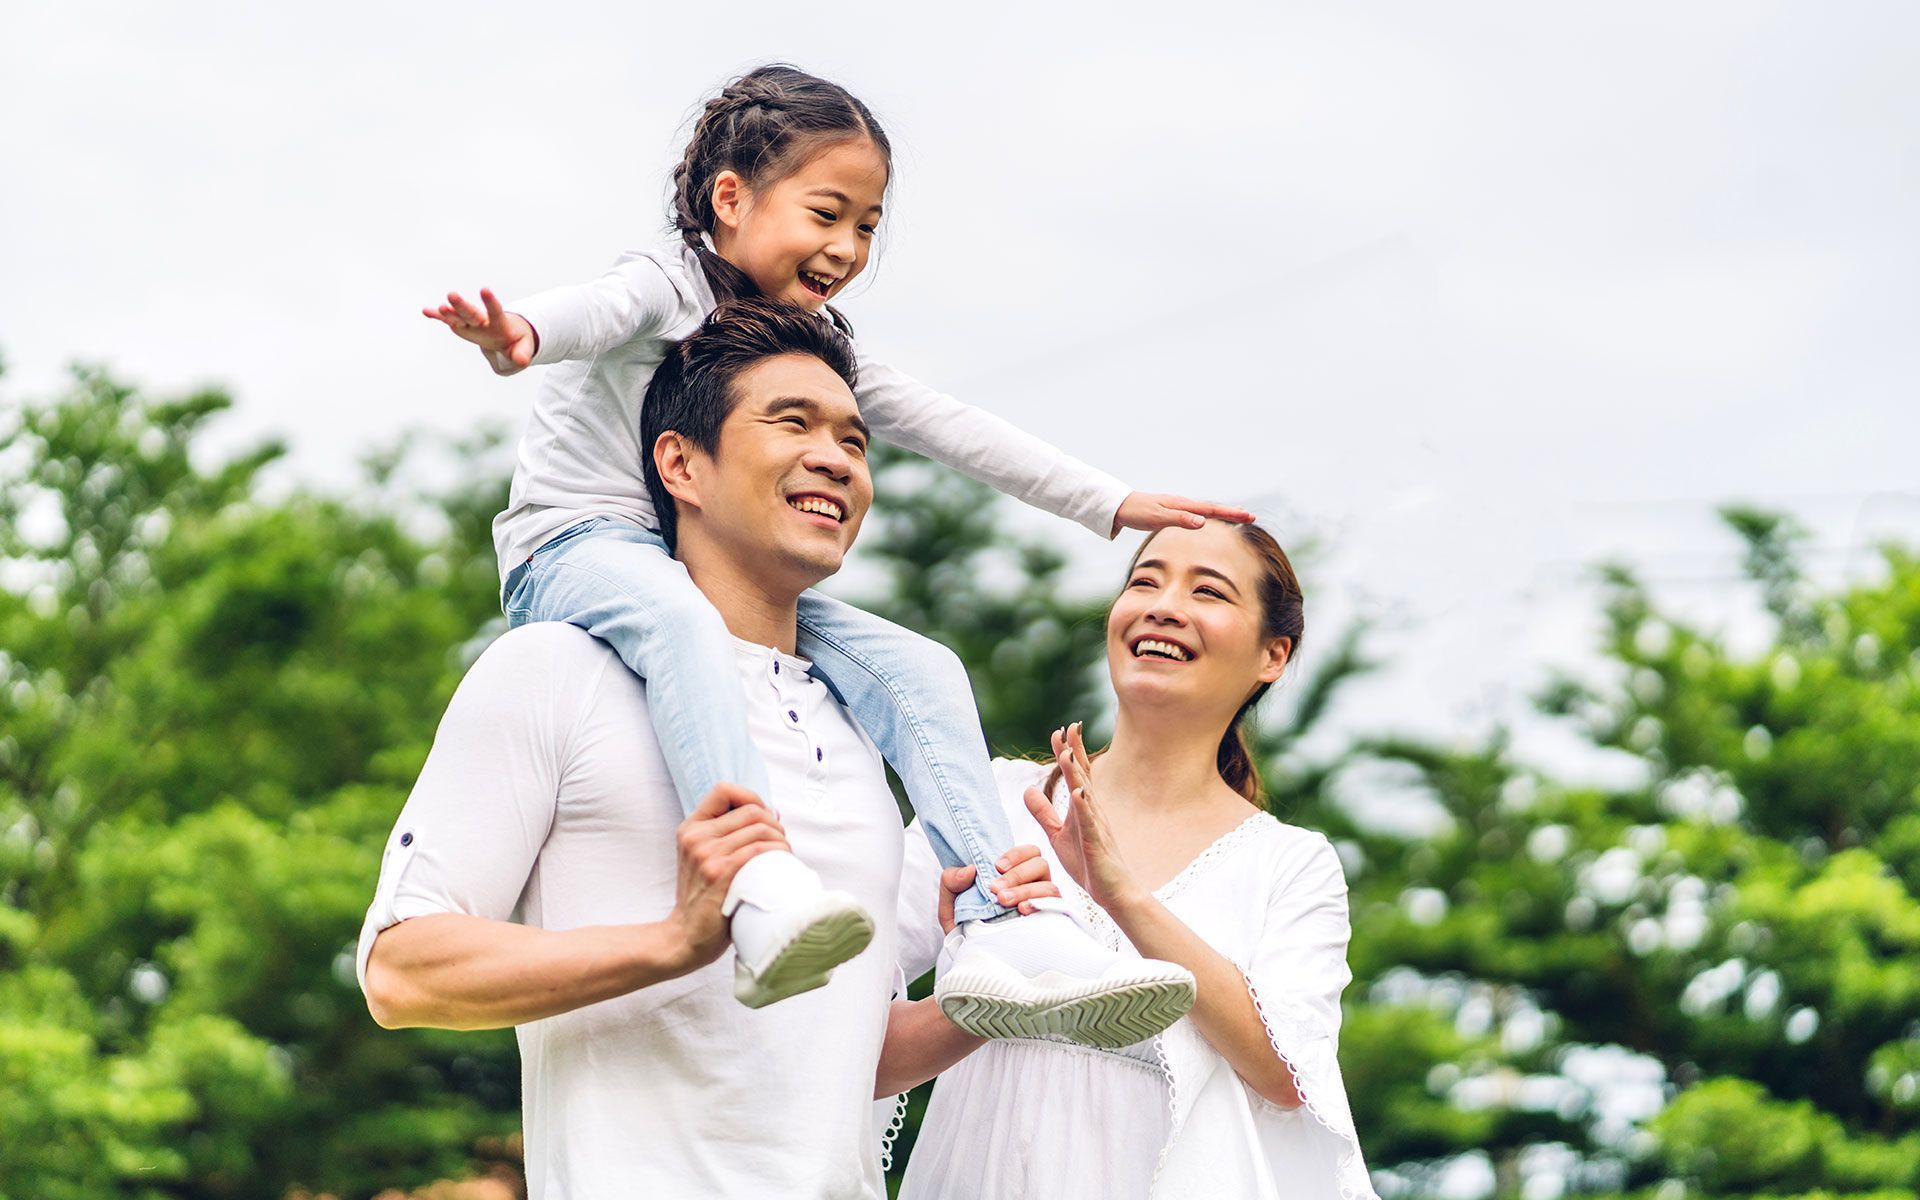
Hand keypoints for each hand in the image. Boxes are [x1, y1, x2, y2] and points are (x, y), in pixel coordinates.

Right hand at [422, 287, 537, 369]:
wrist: (508, 334)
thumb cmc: (516, 340)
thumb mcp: (523, 347)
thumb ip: (522, 353)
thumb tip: (522, 361)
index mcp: (499, 323)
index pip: (495, 311)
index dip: (490, 302)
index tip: (484, 289)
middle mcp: (483, 320)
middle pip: (472, 312)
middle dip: (462, 305)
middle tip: (452, 295)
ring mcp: (471, 323)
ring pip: (459, 315)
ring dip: (449, 311)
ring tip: (440, 307)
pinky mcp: (462, 326)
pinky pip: (449, 321)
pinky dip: (438, 317)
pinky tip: (426, 311)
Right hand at [665, 783, 789, 971]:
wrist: (685, 936)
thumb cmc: (703, 898)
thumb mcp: (702, 858)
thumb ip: (726, 835)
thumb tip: (770, 813)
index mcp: (690, 828)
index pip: (723, 790)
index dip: (750, 796)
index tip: (763, 816)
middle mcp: (696, 837)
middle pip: (749, 809)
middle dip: (774, 822)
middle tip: (780, 841)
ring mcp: (706, 855)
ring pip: (759, 828)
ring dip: (781, 838)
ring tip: (784, 853)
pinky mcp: (720, 873)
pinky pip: (758, 849)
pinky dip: (777, 851)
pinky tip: (782, 861)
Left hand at [935, 845, 1057, 933]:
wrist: (970, 959)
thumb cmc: (964, 928)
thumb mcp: (950, 904)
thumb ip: (951, 881)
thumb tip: (970, 870)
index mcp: (1013, 876)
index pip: (1028, 853)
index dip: (1016, 855)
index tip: (997, 867)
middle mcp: (1032, 886)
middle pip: (1040, 864)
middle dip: (1017, 874)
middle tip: (996, 890)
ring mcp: (1042, 904)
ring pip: (1048, 886)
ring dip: (1026, 890)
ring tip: (1004, 902)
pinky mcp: (1048, 921)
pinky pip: (1055, 907)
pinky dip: (1040, 904)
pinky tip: (1023, 910)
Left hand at [1023, 723, 1142, 912]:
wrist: (1112, 891)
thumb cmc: (1087, 862)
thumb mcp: (1057, 834)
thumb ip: (1043, 812)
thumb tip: (1027, 790)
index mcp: (1083, 807)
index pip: (1075, 773)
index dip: (1067, 752)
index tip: (1058, 730)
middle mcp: (1092, 810)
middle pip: (1083, 775)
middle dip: (1075, 751)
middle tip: (1069, 726)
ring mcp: (1096, 826)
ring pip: (1086, 794)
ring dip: (1076, 773)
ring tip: (1067, 753)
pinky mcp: (1096, 843)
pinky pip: (1090, 823)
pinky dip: (1084, 807)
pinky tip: (1078, 792)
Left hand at [1112, 492, 1254, 535]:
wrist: (1120, 506)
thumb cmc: (1137, 512)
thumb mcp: (1158, 518)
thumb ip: (1180, 520)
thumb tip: (1203, 522)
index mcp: (1182, 505)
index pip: (1212, 510)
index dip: (1231, 514)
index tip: (1248, 517)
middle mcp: (1183, 504)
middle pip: (1212, 507)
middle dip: (1232, 512)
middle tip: (1251, 517)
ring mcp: (1178, 507)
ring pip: (1205, 509)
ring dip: (1222, 512)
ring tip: (1238, 515)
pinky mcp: (1172, 511)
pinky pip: (1196, 512)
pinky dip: (1208, 514)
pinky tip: (1209, 518)